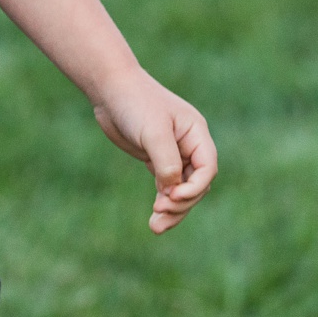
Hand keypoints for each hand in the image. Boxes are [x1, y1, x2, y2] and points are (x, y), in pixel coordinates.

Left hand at [92, 69, 216, 233]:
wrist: (110, 89)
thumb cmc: (135, 103)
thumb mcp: (153, 131)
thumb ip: (166, 161)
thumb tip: (173, 191)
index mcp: (196, 133)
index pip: (207, 168)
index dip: (195, 187)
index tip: (173, 195)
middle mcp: (189, 145)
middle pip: (196, 184)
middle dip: (181, 202)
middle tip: (159, 213)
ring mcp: (173, 153)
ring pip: (181, 189)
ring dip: (172, 209)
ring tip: (155, 227)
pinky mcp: (156, 159)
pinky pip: (166, 186)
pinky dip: (162, 201)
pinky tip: (154, 217)